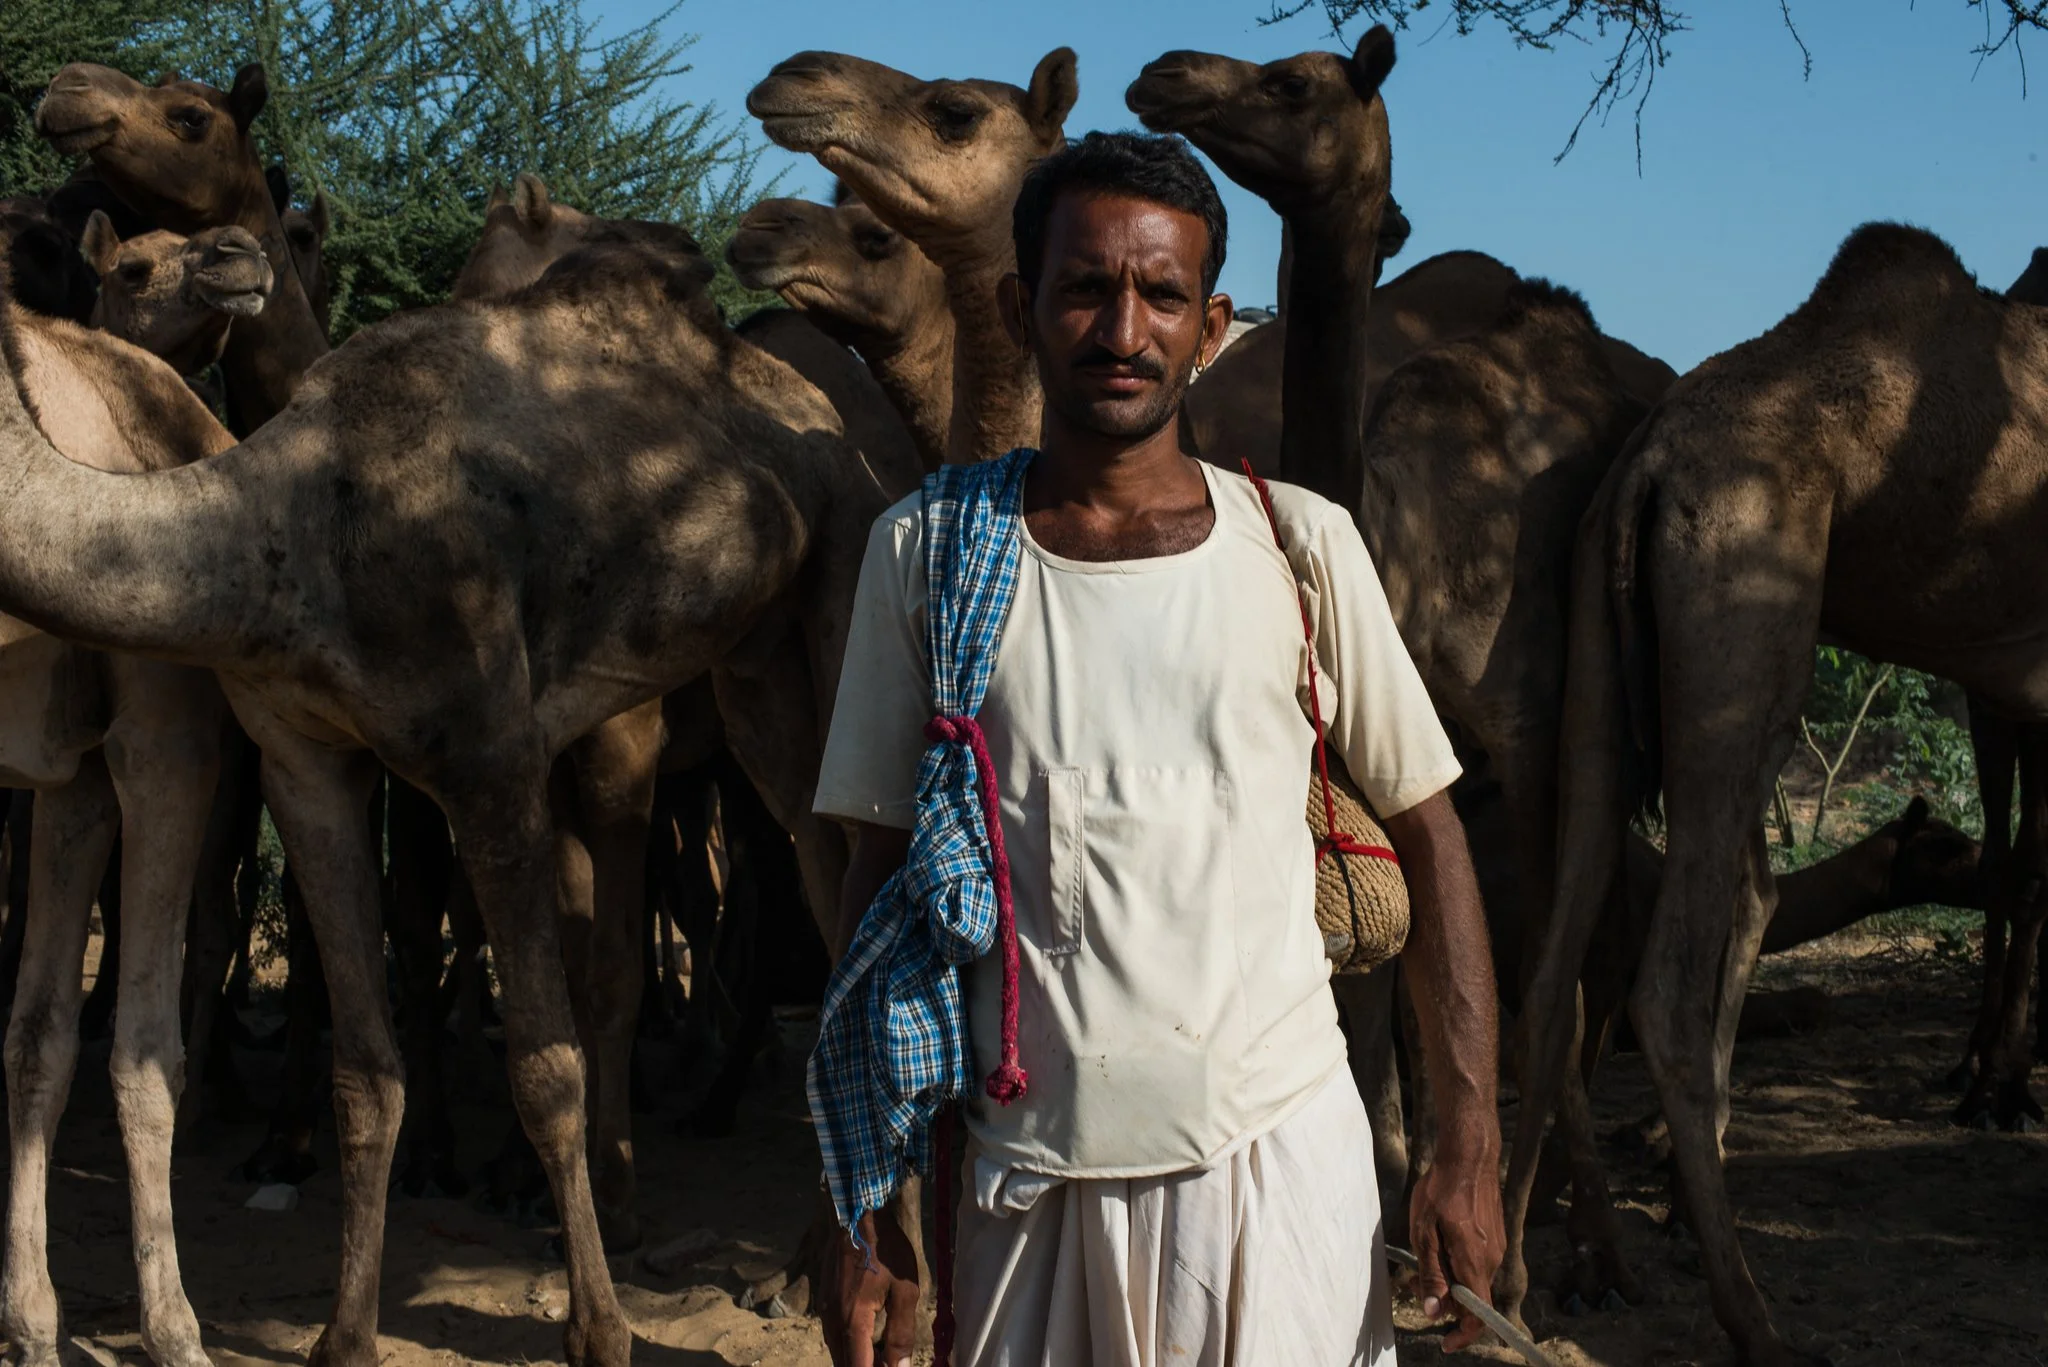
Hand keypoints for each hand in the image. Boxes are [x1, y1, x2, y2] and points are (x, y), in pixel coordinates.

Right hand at [818, 1208, 920, 1366]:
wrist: (855, 1213)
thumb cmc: (884, 1249)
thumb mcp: (904, 1290)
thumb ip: (900, 1332)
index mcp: (852, 1322)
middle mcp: (831, 1322)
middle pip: (844, 1365)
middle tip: (891, 1361)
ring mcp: (824, 1310)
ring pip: (838, 1351)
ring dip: (858, 1359)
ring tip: (883, 1354)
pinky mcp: (824, 1299)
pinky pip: (834, 1335)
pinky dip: (850, 1344)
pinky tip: (869, 1337)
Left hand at [1407, 1147, 1506, 1351]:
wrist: (1470, 1157)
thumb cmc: (1442, 1190)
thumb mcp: (1424, 1232)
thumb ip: (1431, 1274)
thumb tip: (1432, 1312)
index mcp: (1474, 1262)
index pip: (1478, 1315)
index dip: (1463, 1335)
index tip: (1445, 1343)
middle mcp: (1492, 1260)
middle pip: (1471, 1299)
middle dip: (1443, 1300)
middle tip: (1413, 1284)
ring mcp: (1496, 1248)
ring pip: (1472, 1279)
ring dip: (1449, 1280)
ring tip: (1423, 1255)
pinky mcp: (1495, 1237)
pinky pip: (1476, 1263)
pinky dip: (1457, 1264)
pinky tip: (1439, 1243)